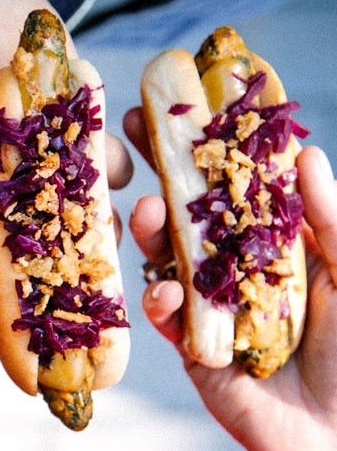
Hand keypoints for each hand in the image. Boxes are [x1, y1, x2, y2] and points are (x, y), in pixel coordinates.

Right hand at [0, 0, 132, 340]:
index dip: (1, 336)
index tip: (30, 373)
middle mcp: (4, 214)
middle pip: (40, 277)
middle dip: (64, 304)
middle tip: (90, 336)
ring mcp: (45, 182)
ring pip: (82, 235)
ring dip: (96, 245)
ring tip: (108, 248)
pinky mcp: (80, 145)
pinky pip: (109, 180)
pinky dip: (108, 174)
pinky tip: (95, 154)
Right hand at [127, 106, 336, 450]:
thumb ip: (329, 221)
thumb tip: (305, 156)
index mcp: (277, 244)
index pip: (237, 183)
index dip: (213, 143)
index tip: (185, 98)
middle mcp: (238, 270)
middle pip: (193, 211)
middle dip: (163, 170)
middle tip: (133, 130)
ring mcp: (211, 309)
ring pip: (169, 259)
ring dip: (152, 233)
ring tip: (145, 212)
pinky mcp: (193, 352)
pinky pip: (168, 321)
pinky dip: (161, 302)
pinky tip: (163, 290)